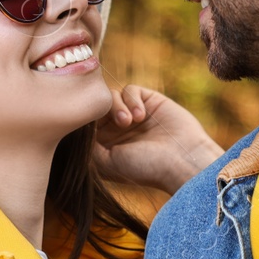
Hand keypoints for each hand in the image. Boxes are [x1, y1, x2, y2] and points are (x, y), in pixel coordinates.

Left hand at [93, 84, 223, 194]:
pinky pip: (129, 90)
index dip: (84, 121)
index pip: (86, 125)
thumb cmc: (144, 168)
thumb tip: (76, 126)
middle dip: (99, 112)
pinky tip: (141, 116)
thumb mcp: (106, 162)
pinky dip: (131, 100)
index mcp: (106, 146)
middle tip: (111, 123)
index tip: (86, 124)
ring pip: (111, 96)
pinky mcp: (149, 101)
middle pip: (97, 108)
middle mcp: (118, 130)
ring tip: (128, 122)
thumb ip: (86, 145)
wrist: (182, 160)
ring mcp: (134, 114)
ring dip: (116, 107)